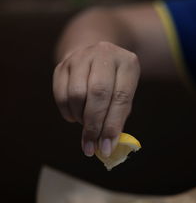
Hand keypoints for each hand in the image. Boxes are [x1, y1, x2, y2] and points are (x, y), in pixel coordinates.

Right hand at [53, 41, 139, 156]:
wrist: (95, 58)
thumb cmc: (113, 84)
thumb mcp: (123, 95)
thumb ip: (117, 118)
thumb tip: (105, 147)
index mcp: (128, 63)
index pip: (121, 97)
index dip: (112, 126)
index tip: (106, 149)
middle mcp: (104, 54)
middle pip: (97, 94)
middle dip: (93, 125)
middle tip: (91, 146)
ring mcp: (81, 57)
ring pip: (76, 95)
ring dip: (80, 118)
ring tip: (86, 124)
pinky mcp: (62, 65)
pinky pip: (61, 95)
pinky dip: (67, 112)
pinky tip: (75, 116)